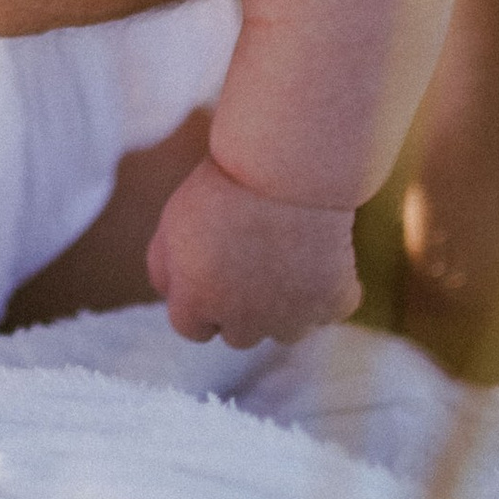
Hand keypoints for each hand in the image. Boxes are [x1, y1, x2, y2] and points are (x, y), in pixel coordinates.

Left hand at [148, 154, 363, 350]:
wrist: (287, 164)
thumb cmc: (225, 185)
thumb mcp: (174, 221)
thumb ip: (164, 267)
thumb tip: (173, 295)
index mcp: (198, 302)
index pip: (191, 328)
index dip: (199, 298)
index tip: (211, 269)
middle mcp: (245, 322)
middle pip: (239, 334)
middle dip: (240, 305)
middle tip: (250, 256)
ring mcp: (293, 317)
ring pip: (285, 329)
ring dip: (283, 305)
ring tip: (284, 256)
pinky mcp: (334, 302)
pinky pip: (327, 310)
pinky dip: (327, 290)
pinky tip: (319, 255)